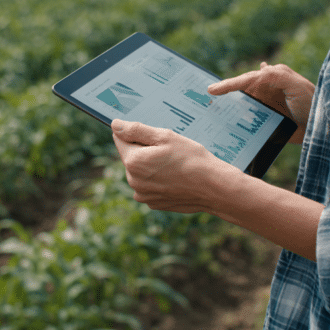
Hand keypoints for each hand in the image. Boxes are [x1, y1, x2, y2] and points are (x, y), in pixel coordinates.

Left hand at [111, 119, 243, 212]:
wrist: (214, 187)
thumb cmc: (192, 158)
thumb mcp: (165, 137)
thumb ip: (136, 130)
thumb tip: (115, 125)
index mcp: (133, 162)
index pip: (120, 139)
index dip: (137, 134)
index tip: (154, 137)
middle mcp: (133, 181)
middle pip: (131, 157)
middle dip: (145, 151)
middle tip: (170, 151)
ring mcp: (143, 195)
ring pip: (140, 172)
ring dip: (151, 166)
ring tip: (175, 165)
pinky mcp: (153, 203)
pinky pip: (150, 186)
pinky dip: (159, 180)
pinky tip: (176, 177)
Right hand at [208, 62, 313, 143]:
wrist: (322, 127)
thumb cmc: (313, 102)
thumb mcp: (297, 86)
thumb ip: (278, 76)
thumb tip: (259, 68)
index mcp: (271, 78)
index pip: (245, 80)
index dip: (228, 84)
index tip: (212, 90)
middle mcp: (265, 91)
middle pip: (240, 91)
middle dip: (224, 93)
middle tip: (203, 99)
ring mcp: (265, 107)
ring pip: (242, 106)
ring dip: (229, 108)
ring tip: (210, 112)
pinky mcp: (267, 121)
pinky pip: (248, 121)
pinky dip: (237, 122)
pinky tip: (227, 126)